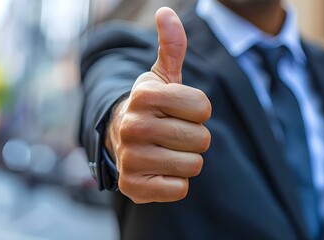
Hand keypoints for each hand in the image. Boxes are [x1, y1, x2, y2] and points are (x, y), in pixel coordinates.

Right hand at [105, 7, 211, 203]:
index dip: (199, 111)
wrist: (120, 139)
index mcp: (144, 95)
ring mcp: (130, 158)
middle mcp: (132, 126)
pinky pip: (180, 188)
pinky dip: (176, 181)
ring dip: (187, 159)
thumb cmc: (151, 107)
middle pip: (201, 139)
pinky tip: (159, 170)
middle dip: (194, 137)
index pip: (203, 108)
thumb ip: (171, 46)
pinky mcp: (133, 187)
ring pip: (193, 165)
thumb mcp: (161, 76)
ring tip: (166, 150)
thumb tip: (166, 12)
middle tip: (172, 133)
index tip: (181, 111)